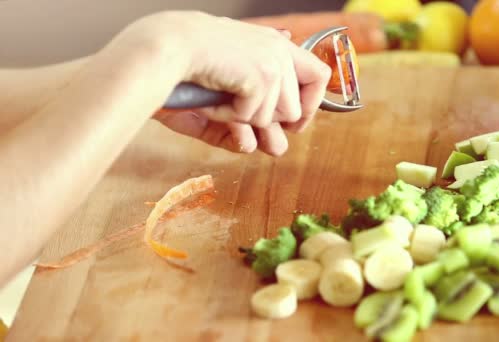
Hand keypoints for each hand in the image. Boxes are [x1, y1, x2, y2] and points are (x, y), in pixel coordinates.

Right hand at [113, 11, 331, 155]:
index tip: (292, 126)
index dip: (309, 107)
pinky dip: (226, 118)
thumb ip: (255, 112)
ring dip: (241, 120)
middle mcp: (280, 50)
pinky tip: (211, 98)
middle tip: (237, 117)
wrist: (163, 50)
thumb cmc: (188, 69)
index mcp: (275, 45)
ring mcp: (274, 63)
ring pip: (275, 120)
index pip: (319, 76)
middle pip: (296, 112)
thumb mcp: (227, 92)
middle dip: (267, 126)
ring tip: (218, 99)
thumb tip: (278, 146)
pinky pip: (252, 119)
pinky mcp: (263, 76)